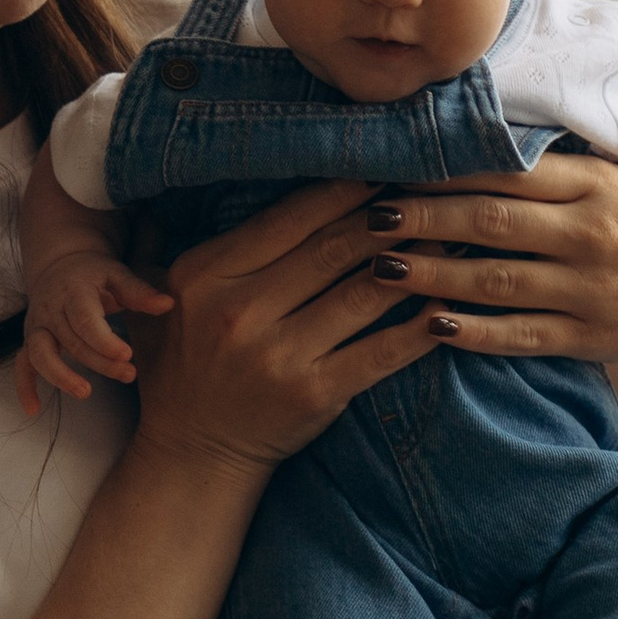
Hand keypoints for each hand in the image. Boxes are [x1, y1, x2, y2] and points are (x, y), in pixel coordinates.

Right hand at [17, 248, 175, 414]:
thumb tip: (168, 304)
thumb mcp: (117, 274)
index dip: (104, 341)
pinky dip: (24, 387)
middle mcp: (51, 310)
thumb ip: (139, 292)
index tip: (127, 354)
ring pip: (40, 354)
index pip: (85, 321)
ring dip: (60, 376)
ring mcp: (37, 326)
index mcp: (74, 293)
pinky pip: (22, 365)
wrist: (60, 265)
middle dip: (99, 362)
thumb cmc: (94, 274)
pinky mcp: (30, 340)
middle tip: (129, 374)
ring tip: (85, 392)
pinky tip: (34, 409)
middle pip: (71, 342)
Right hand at [127, 180, 481, 476]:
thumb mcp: (170, 296)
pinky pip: (379, 352)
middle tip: (428, 192)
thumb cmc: (186, 363)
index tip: (382, 168)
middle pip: (332, 248)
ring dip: (414, 262)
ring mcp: (278, 356)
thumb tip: (239, 183)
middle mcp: (240, 311)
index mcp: (207, 274)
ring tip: (447, 237)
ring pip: (362, 293)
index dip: (343, 190)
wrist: (192, 450)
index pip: (288, 217)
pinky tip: (446, 307)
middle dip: (387, 217)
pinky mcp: (313, 395)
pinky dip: (417, 329)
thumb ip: (195, 243)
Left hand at [349, 155, 617, 368]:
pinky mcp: (590, 337)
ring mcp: (589, 288)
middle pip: (490, 220)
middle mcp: (589, 232)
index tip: (391, 161)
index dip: (443, 167)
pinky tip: (429, 327)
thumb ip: (558, 158)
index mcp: (593, 182)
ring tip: (377, 267)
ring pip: (496, 280)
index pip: (505, 167)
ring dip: (431, 274)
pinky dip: (474, 333)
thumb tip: (479, 124)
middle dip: (422, 216)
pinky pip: (521, 335)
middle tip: (366, 213)